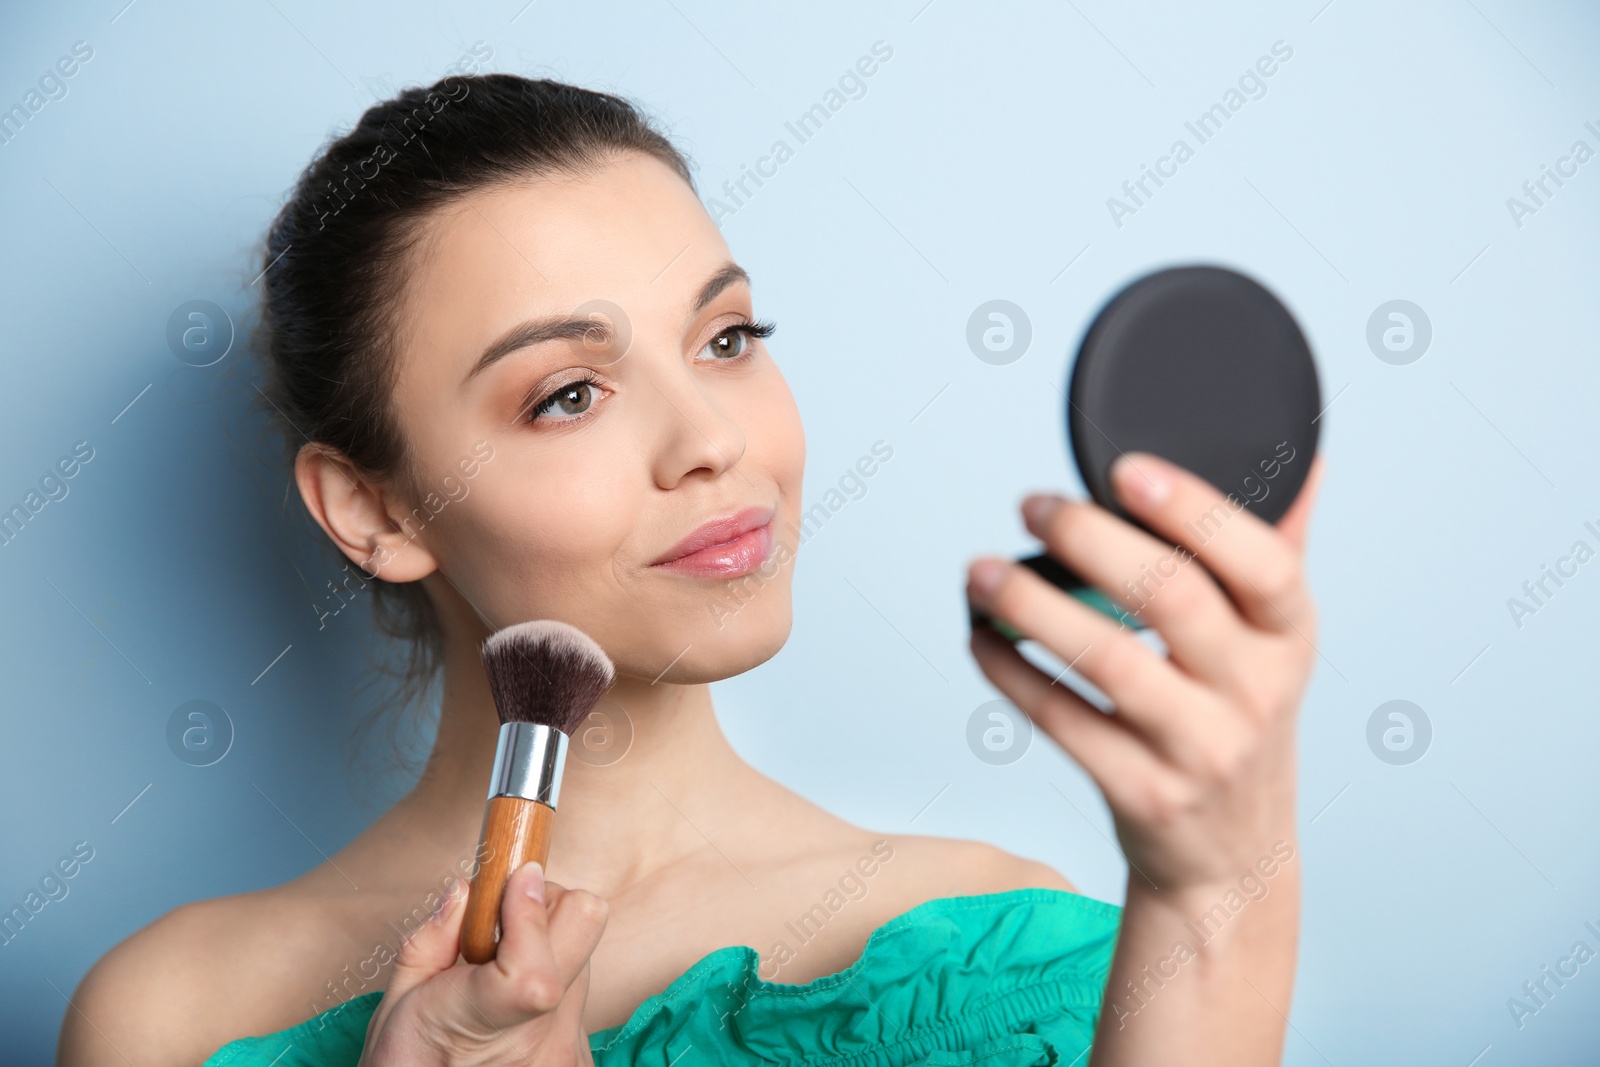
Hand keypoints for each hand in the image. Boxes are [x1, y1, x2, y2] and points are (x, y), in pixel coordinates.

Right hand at [359, 861, 608, 1066]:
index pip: (534, 972)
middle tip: (500, 925)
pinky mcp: (584, 1057)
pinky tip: (515, 1012)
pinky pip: (583, 992)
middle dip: (545, 905)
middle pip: (584, 926)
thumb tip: (469, 890)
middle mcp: (543, 1042)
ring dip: (549, 947)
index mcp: (482, 1026)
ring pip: (585, 955)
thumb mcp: (395, 1003)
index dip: (529, 910)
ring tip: (500, 980)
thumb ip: (432, 941)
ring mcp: (570, 1051)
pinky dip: (553, 983)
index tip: (513, 877)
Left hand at [965, 450, 1323, 895]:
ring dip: (1033, 606)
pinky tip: (982, 635)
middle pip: (1174, 600)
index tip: (1124, 470)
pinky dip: (1012, 673)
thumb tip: (1304, 456)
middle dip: (1092, 541)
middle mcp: (1257, 693)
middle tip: (1032, 503)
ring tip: (981, 571)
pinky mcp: (1143, 793)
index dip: (1194, 510)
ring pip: (1109, 662)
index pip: (1263, 562)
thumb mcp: (1276, 644)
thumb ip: (1277, 551)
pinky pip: (1064, 721)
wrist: (1232, 857)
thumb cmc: (1240, 720)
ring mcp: (1201, 750)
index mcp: (1290, 637)